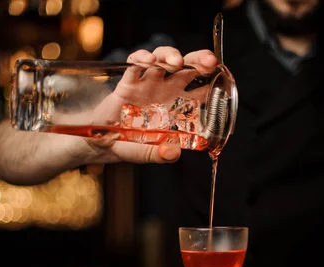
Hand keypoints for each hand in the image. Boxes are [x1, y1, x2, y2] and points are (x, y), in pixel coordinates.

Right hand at [84, 47, 217, 163]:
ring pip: (162, 59)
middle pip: (186, 67)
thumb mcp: (147, 153)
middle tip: (208, 62)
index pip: (199, 90)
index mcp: (176, 106)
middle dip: (198, 60)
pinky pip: (134, 64)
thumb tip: (172, 154)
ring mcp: (146, 85)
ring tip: (177, 62)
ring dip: (171, 55)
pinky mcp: (127, 83)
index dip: (211, 83)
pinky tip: (147, 61)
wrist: (103, 143)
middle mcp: (164, 91)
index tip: (220, 81)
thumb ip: (160, 154)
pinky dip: (141, 58)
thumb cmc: (131, 145)